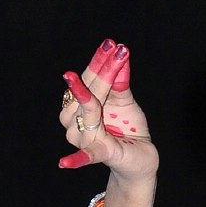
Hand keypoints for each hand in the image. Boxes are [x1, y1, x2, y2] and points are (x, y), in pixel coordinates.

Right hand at [58, 38, 158, 184]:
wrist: (140, 156)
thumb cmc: (127, 127)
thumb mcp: (126, 100)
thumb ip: (120, 81)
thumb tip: (121, 54)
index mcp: (82, 103)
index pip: (88, 78)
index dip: (98, 61)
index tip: (111, 44)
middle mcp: (77, 120)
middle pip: (85, 93)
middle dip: (102, 73)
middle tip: (117, 53)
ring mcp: (85, 138)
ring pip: (85, 114)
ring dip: (94, 97)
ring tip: (110, 77)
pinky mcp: (99, 153)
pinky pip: (84, 156)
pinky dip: (75, 159)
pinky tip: (64, 163)